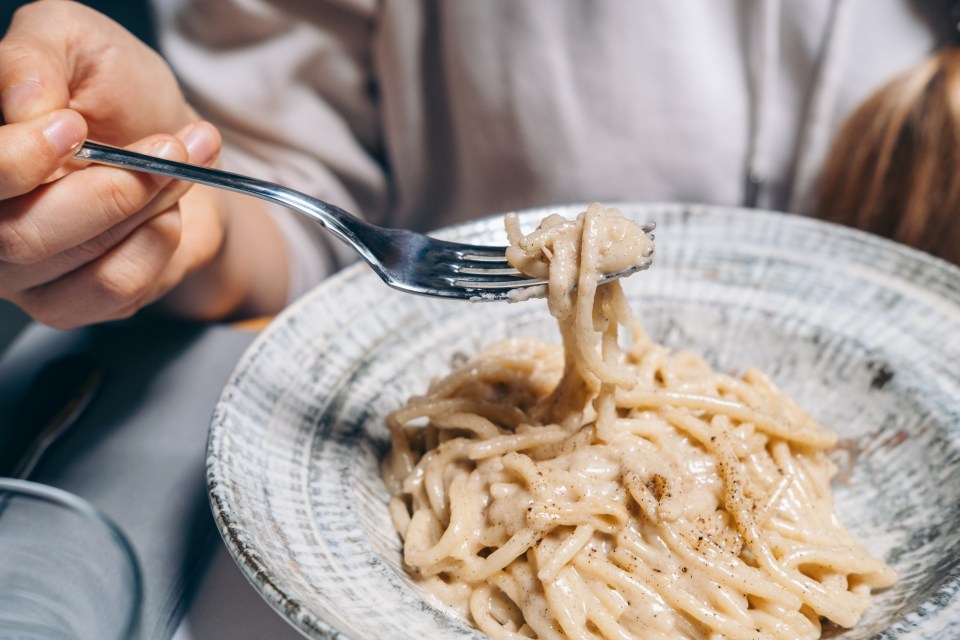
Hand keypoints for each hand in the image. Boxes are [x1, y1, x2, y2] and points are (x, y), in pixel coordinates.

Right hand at [0, 0, 233, 327]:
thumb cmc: (120, 94)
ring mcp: (21, 270)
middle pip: (21, 235)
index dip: (17, 160)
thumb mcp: (76, 42)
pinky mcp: (69, 301)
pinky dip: (157, 245)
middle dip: (113, 188)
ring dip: (147, 208)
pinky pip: (113, 290)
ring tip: (178, 167)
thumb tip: (24, 106)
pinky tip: (165, 214)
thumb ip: (35, 59)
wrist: (179, 148)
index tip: (74, 127)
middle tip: (167, 145)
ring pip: (78, 261)